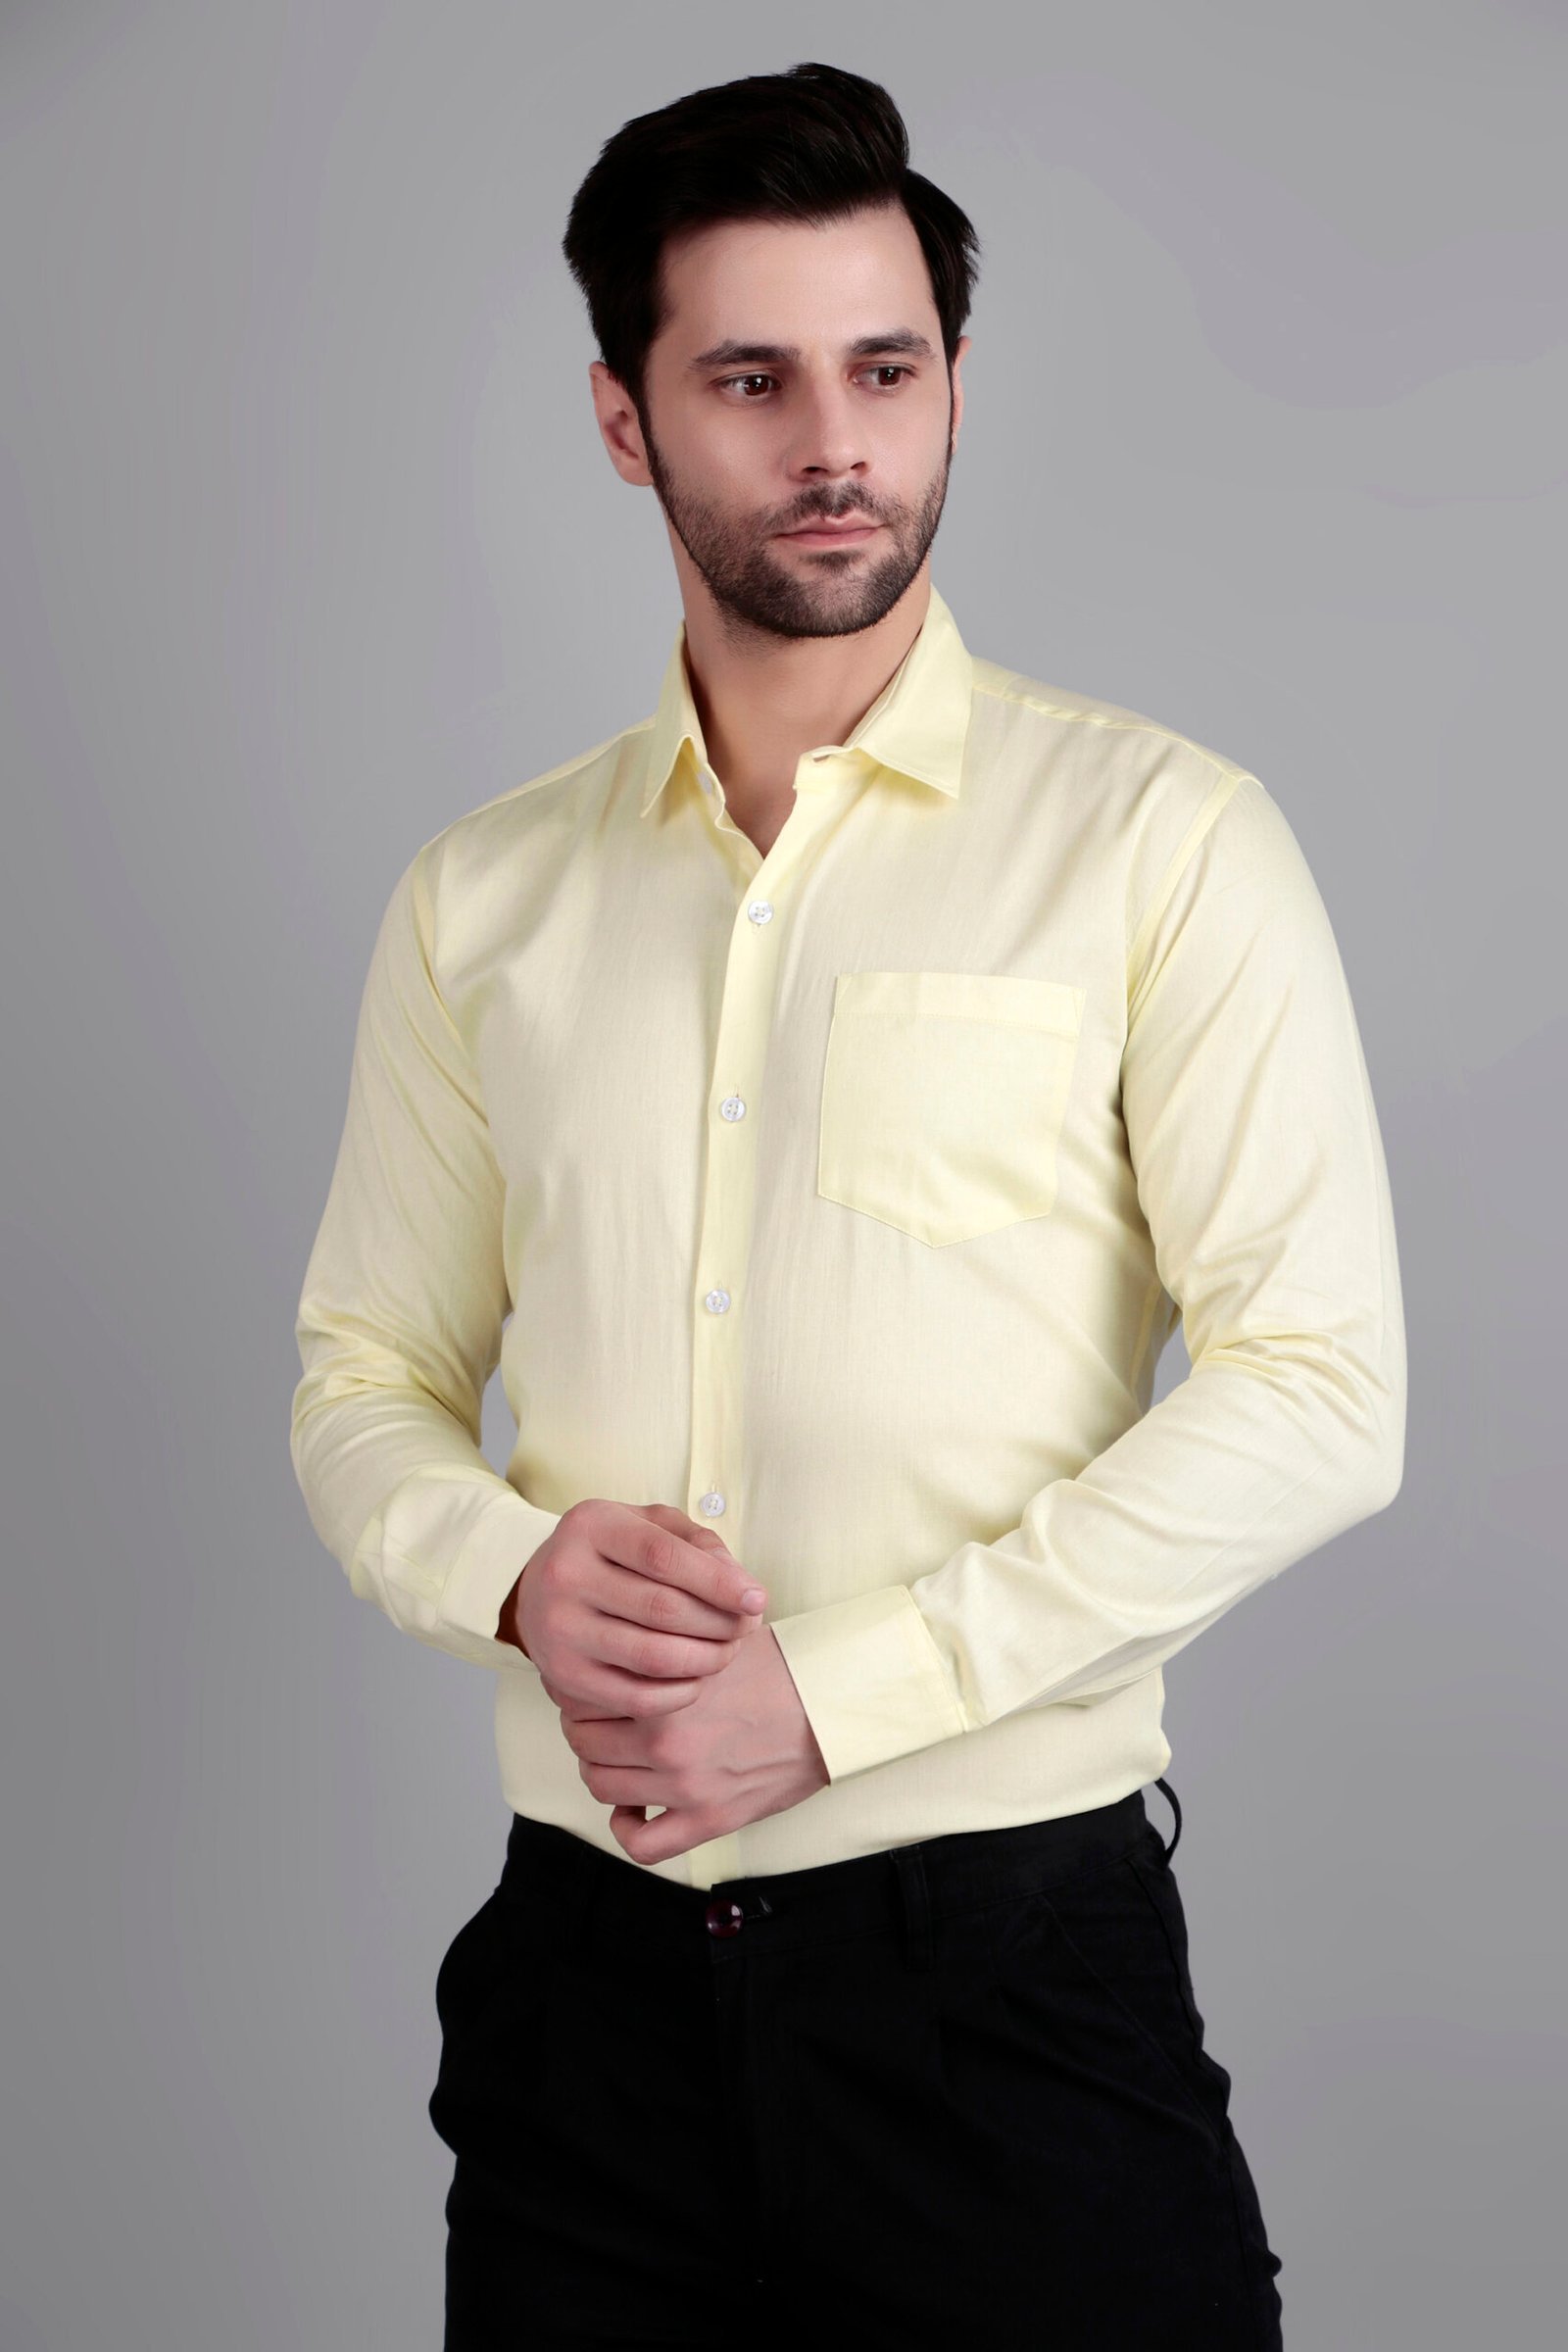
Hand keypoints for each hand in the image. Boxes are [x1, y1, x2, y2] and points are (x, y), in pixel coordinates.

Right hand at [498, 1499, 766, 1712]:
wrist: (539, 1590)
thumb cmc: (613, 1554)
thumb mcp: (648, 1525)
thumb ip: (697, 1542)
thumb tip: (740, 1586)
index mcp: (590, 1526)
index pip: (663, 1556)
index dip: (718, 1581)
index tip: (758, 1599)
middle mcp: (564, 1574)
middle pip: (662, 1609)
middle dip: (720, 1623)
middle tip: (747, 1628)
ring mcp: (558, 1629)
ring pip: (652, 1657)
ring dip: (706, 1660)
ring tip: (728, 1652)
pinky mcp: (562, 1675)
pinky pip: (635, 1698)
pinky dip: (678, 1694)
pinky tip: (697, 1679)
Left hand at [555, 1617, 830, 1865]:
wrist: (831, 1708)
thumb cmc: (779, 1668)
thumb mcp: (716, 1638)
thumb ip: (665, 1640)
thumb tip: (626, 1630)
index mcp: (663, 1691)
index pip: (583, 1694)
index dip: (579, 1688)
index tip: (588, 1686)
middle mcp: (665, 1742)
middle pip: (583, 1740)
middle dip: (586, 1727)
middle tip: (601, 1719)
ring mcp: (685, 1787)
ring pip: (601, 1787)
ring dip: (602, 1771)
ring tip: (619, 1757)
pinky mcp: (708, 1820)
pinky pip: (642, 1844)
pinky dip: (628, 1828)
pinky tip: (636, 1809)